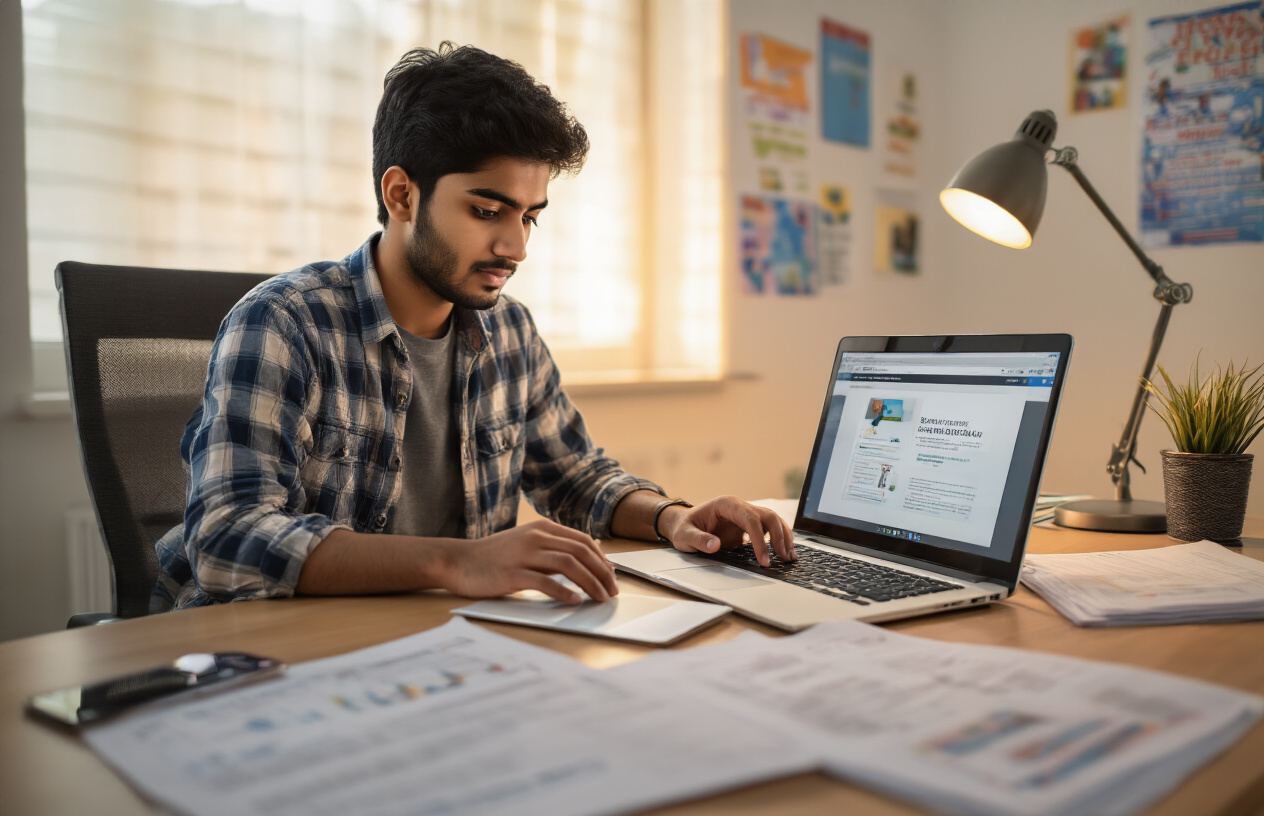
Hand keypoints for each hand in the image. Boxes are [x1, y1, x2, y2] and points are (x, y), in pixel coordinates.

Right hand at [439, 519, 618, 604]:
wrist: (459, 561)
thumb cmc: (495, 556)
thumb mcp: (526, 543)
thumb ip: (552, 548)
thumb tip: (585, 560)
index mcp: (543, 528)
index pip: (583, 541)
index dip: (602, 559)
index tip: (611, 576)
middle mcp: (536, 537)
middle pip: (581, 552)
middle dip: (602, 573)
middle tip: (612, 591)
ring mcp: (524, 554)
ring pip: (568, 565)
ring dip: (590, 583)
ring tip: (600, 597)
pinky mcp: (513, 574)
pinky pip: (544, 582)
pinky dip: (563, 592)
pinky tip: (574, 601)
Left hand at [660, 496, 795, 566]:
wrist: (684, 524)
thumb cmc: (684, 528)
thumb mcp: (685, 535)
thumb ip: (699, 540)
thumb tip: (715, 546)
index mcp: (726, 504)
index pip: (750, 519)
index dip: (760, 540)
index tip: (763, 560)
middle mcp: (739, 506)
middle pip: (767, 516)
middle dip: (778, 537)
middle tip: (782, 558)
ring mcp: (745, 514)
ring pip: (772, 520)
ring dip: (784, 537)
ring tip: (789, 557)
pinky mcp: (749, 524)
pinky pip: (769, 528)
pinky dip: (779, 539)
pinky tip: (785, 552)